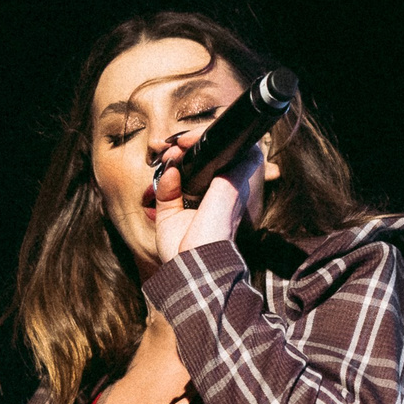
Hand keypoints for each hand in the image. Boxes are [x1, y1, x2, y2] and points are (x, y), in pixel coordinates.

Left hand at [153, 131, 268, 263]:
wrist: (194, 267)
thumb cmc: (184, 252)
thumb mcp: (169, 219)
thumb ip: (168, 193)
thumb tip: (169, 170)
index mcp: (216, 200)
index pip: (212, 167)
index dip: (191, 155)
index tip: (168, 156)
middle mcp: (229, 190)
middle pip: (222, 152)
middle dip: (194, 142)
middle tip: (171, 148)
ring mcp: (235, 184)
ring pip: (231, 145)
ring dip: (202, 136)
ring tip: (179, 143)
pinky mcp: (236, 180)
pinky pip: (236, 146)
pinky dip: (209, 138)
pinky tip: (186, 143)